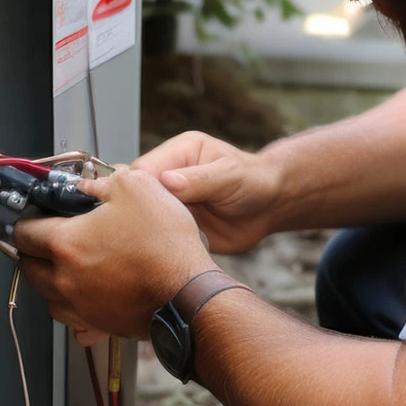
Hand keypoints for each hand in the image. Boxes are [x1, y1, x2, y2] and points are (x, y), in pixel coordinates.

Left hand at [12, 167, 215, 340]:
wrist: (190, 292)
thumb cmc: (165, 245)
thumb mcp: (138, 187)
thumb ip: (105, 182)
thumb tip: (90, 186)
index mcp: (66, 243)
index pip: (24, 232)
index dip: (27, 220)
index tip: (35, 217)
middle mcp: (66, 279)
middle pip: (28, 268)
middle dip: (34, 252)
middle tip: (48, 240)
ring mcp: (81, 306)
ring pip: (47, 297)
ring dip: (51, 282)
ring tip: (69, 268)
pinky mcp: (99, 325)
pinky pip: (73, 322)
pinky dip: (74, 310)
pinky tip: (88, 298)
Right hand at [132, 131, 280, 252]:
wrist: (269, 208)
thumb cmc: (254, 182)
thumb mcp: (230, 175)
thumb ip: (200, 178)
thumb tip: (167, 181)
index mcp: (178, 152)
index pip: (143, 168)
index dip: (137, 188)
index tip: (139, 207)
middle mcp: (168, 176)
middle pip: (136, 192)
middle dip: (136, 210)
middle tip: (140, 229)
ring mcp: (169, 202)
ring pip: (141, 214)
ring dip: (143, 228)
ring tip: (146, 242)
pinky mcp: (173, 224)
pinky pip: (155, 234)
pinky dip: (154, 243)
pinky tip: (156, 252)